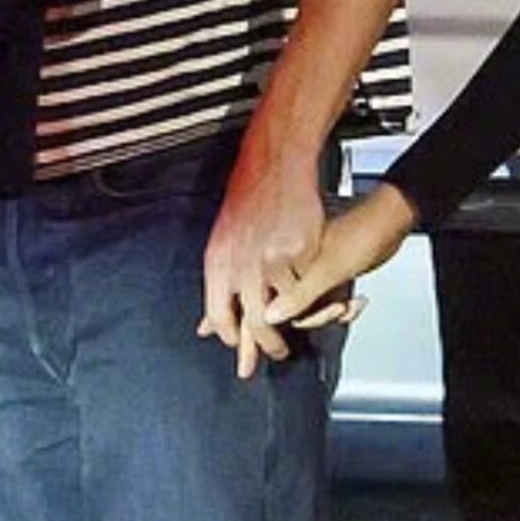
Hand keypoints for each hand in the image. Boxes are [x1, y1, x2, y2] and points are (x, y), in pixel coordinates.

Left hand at [200, 130, 327, 380]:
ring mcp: (272, 259)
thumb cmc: (246, 205)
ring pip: (284, 307)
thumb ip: (219, 290)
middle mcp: (242, 265)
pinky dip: (311, 293)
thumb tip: (204, 328)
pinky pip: (306, 283)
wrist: (272, 168)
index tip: (244, 351)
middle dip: (267, 345)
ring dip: (293, 323)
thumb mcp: (220, 247)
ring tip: (300, 329)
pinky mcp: (299, 251)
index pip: (220, 318)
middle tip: (279, 352)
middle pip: (254, 322)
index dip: (233, 339)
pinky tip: (315, 296)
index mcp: (218, 265)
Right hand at [263, 183, 416, 335]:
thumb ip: (298, 296)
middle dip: (319, 314)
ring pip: (313, 309)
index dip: (288, 315)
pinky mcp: (329, 277)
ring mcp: (312, 272)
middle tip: (337, 307)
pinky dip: (344, 308)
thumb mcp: (328, 271)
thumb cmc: (362, 236)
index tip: (307, 319)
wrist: (391, 223)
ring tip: (348, 304)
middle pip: (293, 309)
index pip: (272, 300)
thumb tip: (269, 316)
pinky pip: (328, 303)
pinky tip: (358, 301)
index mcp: (284, 257)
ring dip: (333, 313)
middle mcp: (294, 265)